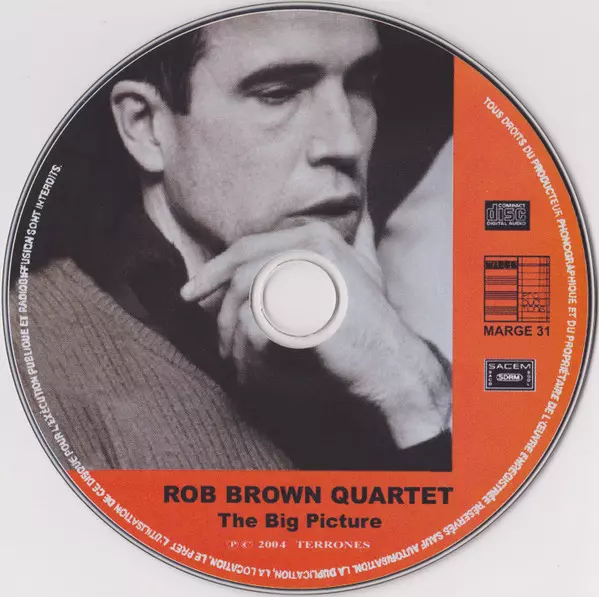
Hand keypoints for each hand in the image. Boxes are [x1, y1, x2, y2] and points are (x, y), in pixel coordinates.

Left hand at [181, 215, 450, 451]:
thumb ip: (349, 245)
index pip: (251, 245)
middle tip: (193, 309)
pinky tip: (240, 357)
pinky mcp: (306, 298)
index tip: (195, 288)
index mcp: (318, 235)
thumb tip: (339, 226)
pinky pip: (255, 314)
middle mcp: (314, 242)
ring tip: (226, 348)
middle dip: (211, 285)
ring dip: (227, 320)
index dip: (217, 266)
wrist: (388, 362)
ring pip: (244, 287)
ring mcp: (310, 268)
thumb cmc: (365, 327)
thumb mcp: (361, 276)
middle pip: (241, 260)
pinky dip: (241, 338)